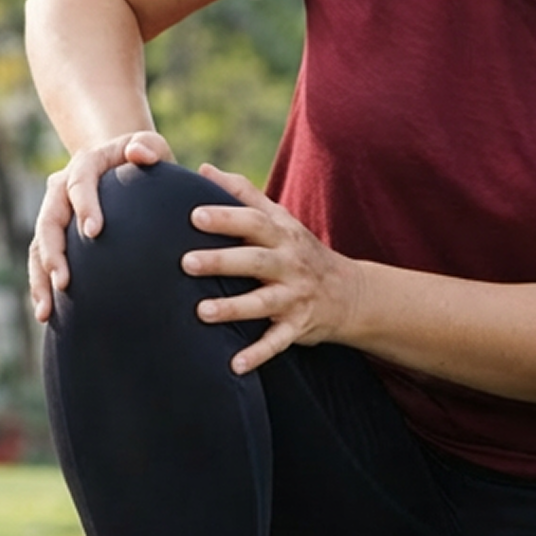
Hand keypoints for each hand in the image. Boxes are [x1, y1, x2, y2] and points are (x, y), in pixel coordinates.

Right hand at [28, 130, 173, 322]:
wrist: (120, 164)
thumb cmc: (144, 158)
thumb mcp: (150, 145)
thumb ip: (148, 146)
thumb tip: (139, 153)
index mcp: (85, 165)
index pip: (78, 182)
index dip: (85, 205)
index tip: (95, 231)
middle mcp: (61, 188)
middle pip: (49, 220)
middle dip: (53, 252)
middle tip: (64, 281)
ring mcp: (55, 213)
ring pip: (38, 246)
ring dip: (40, 278)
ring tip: (46, 310)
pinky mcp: (55, 236)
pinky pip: (41, 261)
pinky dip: (42, 286)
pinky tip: (48, 315)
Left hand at [179, 164, 363, 375]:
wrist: (349, 292)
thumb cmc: (299, 250)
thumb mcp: (280, 218)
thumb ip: (243, 194)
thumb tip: (203, 169)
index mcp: (282, 235)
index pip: (253, 221)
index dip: (226, 217)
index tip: (194, 215)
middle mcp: (290, 263)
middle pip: (255, 260)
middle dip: (222, 260)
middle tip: (186, 263)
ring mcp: (295, 296)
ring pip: (264, 302)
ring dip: (234, 308)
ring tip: (202, 312)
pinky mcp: (298, 326)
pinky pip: (278, 342)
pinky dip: (258, 355)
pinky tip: (234, 366)